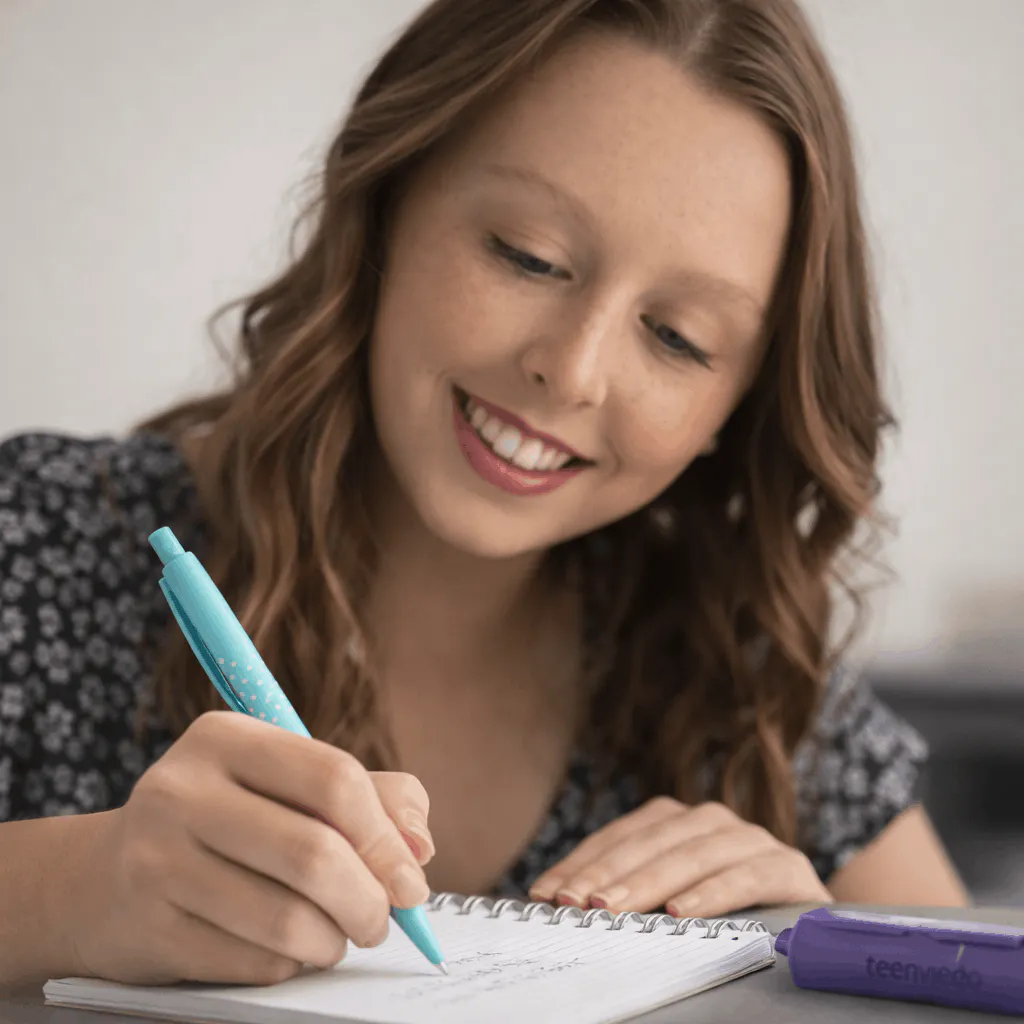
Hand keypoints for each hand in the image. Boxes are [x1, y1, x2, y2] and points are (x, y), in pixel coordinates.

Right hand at [66, 711, 434, 985]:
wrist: (105, 880)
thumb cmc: (229, 822)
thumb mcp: (290, 784)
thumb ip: (373, 797)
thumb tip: (419, 846)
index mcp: (225, 737)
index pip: (333, 779)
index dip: (385, 837)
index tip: (411, 878)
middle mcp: (181, 790)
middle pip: (314, 853)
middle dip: (369, 900)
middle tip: (382, 920)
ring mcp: (155, 860)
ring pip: (287, 919)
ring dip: (333, 940)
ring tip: (336, 934)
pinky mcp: (148, 928)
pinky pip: (253, 962)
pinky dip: (289, 963)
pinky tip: (285, 948)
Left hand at [528, 797, 831, 917]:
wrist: (816, 929)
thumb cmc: (730, 917)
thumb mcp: (672, 902)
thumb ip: (628, 895)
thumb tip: (559, 903)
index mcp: (679, 822)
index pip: (620, 837)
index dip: (581, 863)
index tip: (545, 893)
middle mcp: (712, 821)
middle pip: (651, 842)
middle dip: (606, 873)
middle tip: (573, 904)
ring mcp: (752, 840)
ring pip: (692, 854)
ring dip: (648, 882)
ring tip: (613, 910)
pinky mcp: (789, 868)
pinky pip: (745, 876)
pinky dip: (711, 893)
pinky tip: (681, 913)